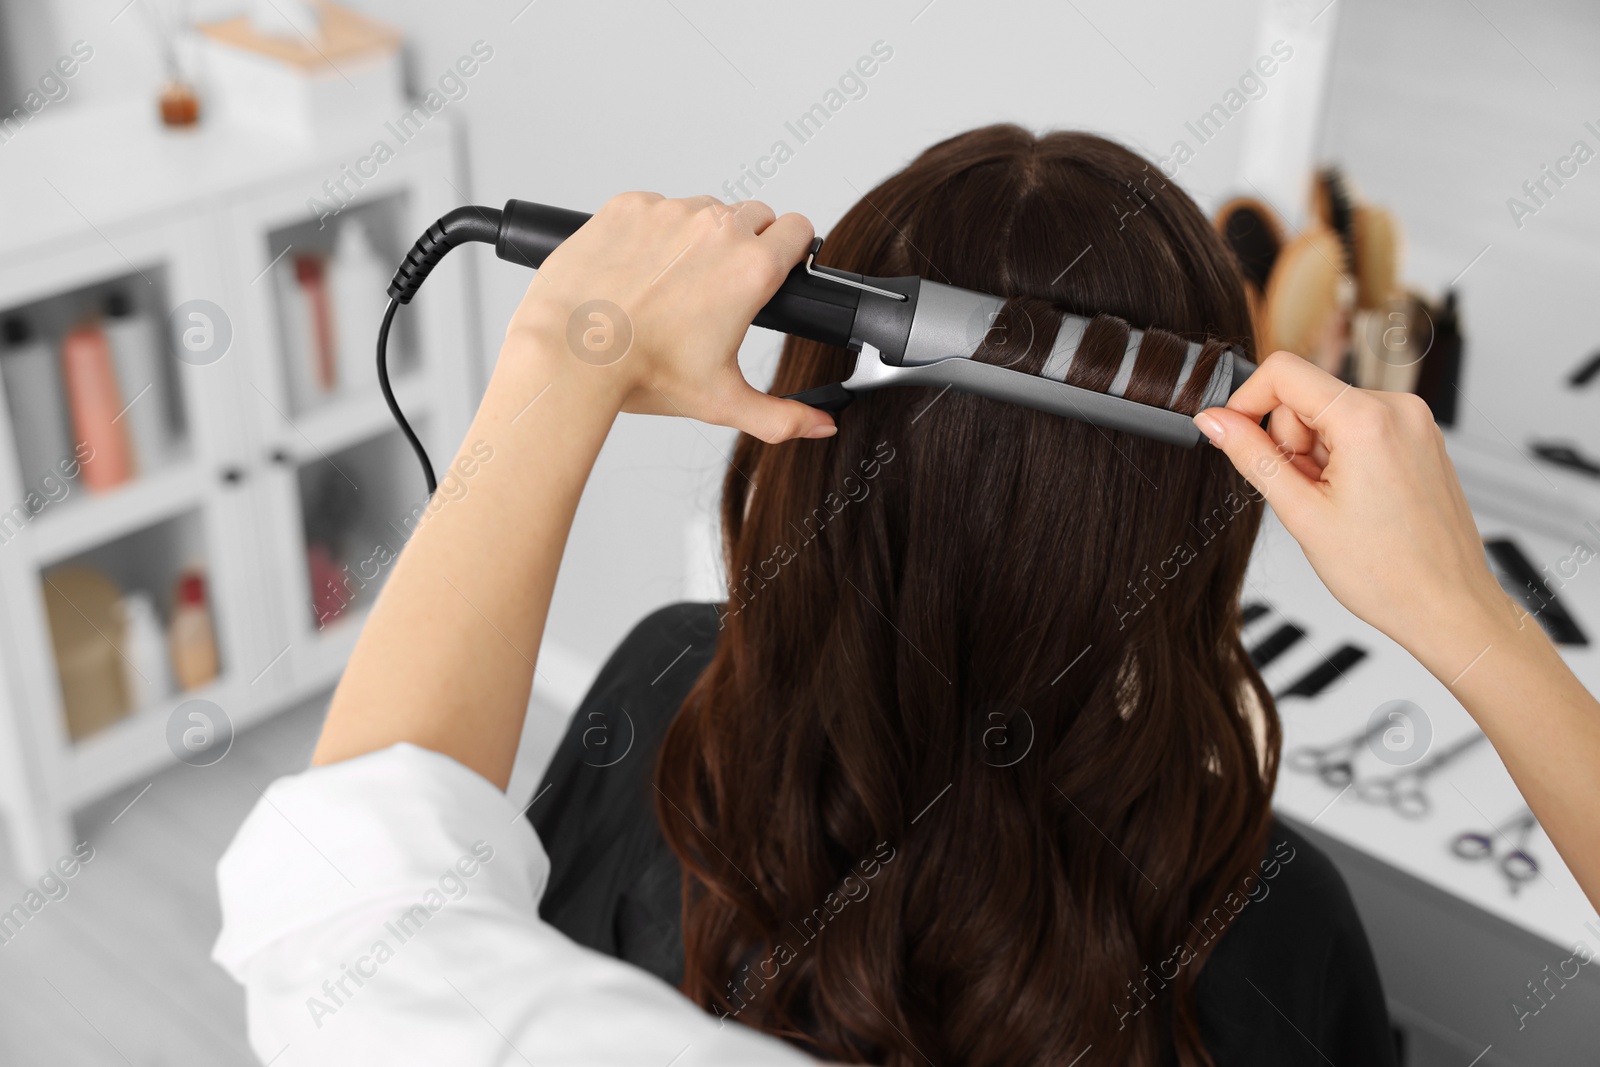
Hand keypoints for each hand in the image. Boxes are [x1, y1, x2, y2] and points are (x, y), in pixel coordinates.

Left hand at [506, 192, 834, 442]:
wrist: (571, 352)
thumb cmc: (641, 373)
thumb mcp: (721, 402)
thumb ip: (782, 416)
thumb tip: (821, 425)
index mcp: (752, 269)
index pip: (800, 229)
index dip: (792, 250)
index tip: (775, 270)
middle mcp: (717, 229)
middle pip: (755, 215)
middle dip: (746, 244)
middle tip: (717, 288)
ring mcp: (670, 211)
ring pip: (703, 210)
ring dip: (697, 237)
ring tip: (669, 285)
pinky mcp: (629, 206)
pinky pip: (654, 208)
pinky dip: (651, 232)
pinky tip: (635, 271)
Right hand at [1193, 351, 1518, 669]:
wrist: (1448, 607)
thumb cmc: (1388, 573)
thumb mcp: (1301, 513)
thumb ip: (1251, 456)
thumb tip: (1215, 422)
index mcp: (1368, 420)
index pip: (1283, 372)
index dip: (1246, 401)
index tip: (1234, 435)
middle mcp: (1398, 409)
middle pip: (1306, 395)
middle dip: (1289, 441)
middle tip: (1303, 493)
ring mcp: (1414, 423)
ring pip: (1330, 413)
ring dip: (1315, 453)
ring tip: (1332, 503)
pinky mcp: (1419, 438)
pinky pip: (1359, 427)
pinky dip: (1342, 456)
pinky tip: (1351, 499)